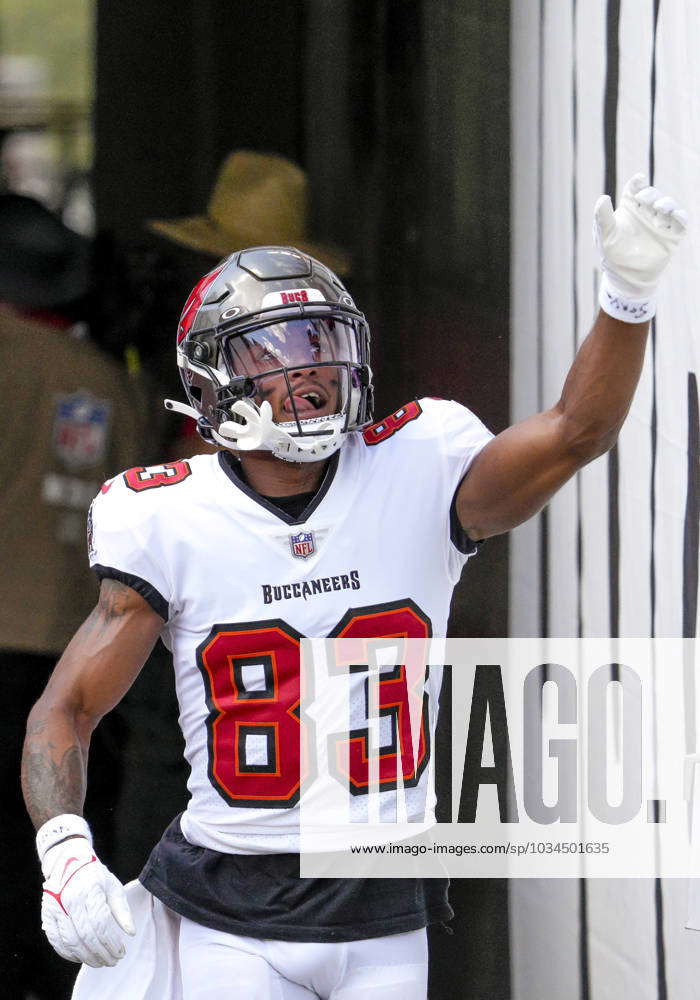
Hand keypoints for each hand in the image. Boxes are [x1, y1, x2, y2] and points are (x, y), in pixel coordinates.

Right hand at [41, 836, 134, 966]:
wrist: (69, 862)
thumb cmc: (96, 877)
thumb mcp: (113, 887)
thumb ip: (122, 910)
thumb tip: (131, 933)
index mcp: (90, 890)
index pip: (101, 924)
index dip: (112, 943)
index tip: (121, 952)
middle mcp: (71, 899)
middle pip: (86, 936)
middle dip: (101, 954)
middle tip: (112, 961)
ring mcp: (56, 908)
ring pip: (71, 941)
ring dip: (86, 957)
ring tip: (99, 962)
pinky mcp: (47, 915)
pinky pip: (56, 941)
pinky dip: (68, 954)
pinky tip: (81, 958)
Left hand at [593, 173, 687, 321]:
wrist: (626, 279)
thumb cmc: (612, 257)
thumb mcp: (605, 236)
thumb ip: (602, 217)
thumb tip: (603, 198)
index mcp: (629, 211)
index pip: (635, 191)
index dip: (637, 183)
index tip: (638, 179)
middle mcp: (645, 215)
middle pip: (652, 196)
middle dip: (650, 194)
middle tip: (643, 199)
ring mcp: (659, 225)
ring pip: (668, 205)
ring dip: (666, 202)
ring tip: (659, 206)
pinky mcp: (671, 236)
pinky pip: (680, 222)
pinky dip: (680, 215)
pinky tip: (675, 214)